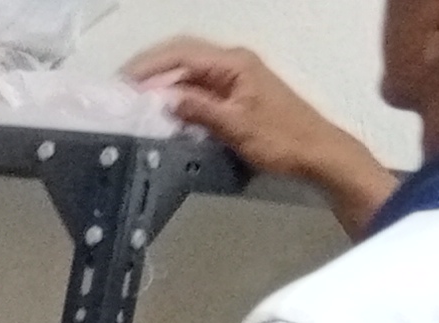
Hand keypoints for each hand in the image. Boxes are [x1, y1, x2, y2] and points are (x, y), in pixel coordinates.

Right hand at [122, 39, 393, 225]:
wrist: (316, 152)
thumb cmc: (282, 139)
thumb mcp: (236, 126)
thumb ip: (200, 109)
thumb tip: (166, 99)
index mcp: (234, 63)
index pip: (182, 53)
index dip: (149, 65)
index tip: (123, 81)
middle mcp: (233, 64)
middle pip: (182, 58)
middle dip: (151, 71)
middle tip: (121, 90)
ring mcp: (234, 79)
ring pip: (189, 75)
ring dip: (162, 86)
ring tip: (135, 103)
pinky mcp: (235, 96)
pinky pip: (199, 90)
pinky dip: (178, 99)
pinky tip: (163, 114)